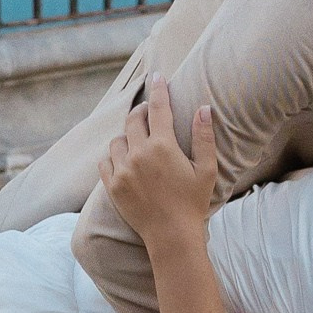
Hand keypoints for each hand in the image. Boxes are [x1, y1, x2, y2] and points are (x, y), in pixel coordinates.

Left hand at [102, 82, 217, 241]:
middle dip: (141, 112)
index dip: (158, 89)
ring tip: (137, 141)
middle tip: (149, 113)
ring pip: (117, 140)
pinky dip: (113, 157)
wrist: (172, 236)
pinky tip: (124, 161)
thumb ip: (204, 137)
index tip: (157, 76)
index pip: (159, 107)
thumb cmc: (193, 203)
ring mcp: (123, 170)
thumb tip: (204, 108)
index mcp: (163, 146)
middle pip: (133, 119)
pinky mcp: (112, 185)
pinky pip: (106, 161)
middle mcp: (139, 154)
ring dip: (127, 136)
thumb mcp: (206, 169)